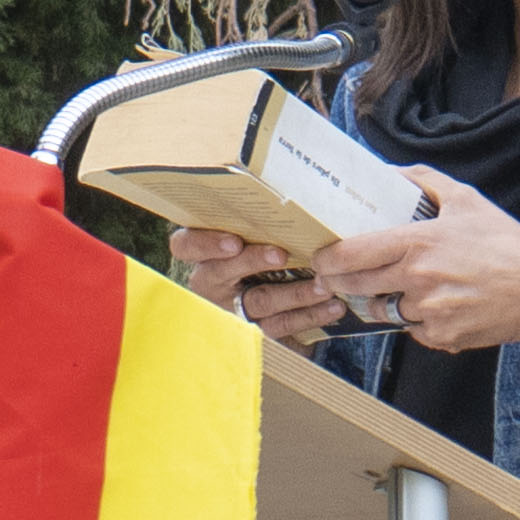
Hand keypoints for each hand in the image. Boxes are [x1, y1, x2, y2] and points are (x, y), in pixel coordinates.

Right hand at [167, 221, 343, 343]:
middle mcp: (212, 282)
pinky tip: (333, 306)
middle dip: (253, 262)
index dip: (206, 243)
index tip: (233, 240)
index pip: (186, 245)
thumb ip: (249, 215)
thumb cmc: (256, 244)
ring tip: (323, 285)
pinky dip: (310, 315)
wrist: (268, 291)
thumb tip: (272, 188)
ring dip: (295, 293)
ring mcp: (232, 309)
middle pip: (223, 273)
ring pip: (260, 301)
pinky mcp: (257, 330)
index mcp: (202, 253)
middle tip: (281, 254)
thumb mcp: (246, 229)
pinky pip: (282, 325)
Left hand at [312, 169, 519, 367]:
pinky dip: (419, 320)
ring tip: (408, 288)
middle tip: (336, 277)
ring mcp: (428, 313)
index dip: (328, 258)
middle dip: (341, 282)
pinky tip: (441, 305)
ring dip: (387, 301)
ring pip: (386, 310)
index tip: (321, 257)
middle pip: (357, 287)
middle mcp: (418, 280)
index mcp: (418, 243)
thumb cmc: (507, 245)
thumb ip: (425, 181)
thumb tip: (391, 173)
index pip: (353, 253)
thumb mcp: (467, 200)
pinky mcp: (440, 337)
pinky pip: (413, 330)